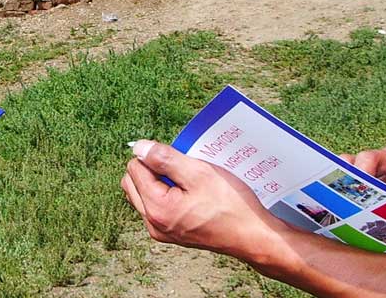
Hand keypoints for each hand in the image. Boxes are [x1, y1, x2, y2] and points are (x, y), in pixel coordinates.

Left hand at [121, 141, 285, 261]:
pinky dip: (167, 195)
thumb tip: (138, 147)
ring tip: (187, 181)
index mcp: (156, 208)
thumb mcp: (199, 172)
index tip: (178, 159)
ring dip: (158, 181)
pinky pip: (157, 207)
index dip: (154, 156)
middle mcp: (153, 223)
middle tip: (182, 169)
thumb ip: (164, 158)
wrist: (253, 237)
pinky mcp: (172, 233)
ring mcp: (161, 231)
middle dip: (151, 169)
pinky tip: (191, 193)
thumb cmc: (231, 206)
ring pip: (143, 195)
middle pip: (132, 182)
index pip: (134, 168)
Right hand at [341, 144, 385, 212]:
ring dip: (345, 181)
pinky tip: (336, 200)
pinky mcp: (364, 165)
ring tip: (340, 201)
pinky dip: (338, 181)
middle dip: (361, 178)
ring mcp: (378, 158)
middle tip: (356, 199)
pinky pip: (345, 166)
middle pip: (371, 158)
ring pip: (353, 161)